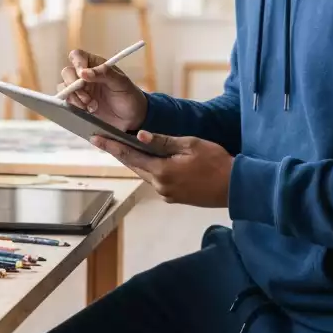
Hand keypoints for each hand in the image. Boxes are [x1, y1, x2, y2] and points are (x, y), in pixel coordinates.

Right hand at [58, 48, 147, 132]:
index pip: (78, 56)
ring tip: (91, 105)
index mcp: (96, 65)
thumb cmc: (129, 96)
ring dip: (74, 97)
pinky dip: (74, 106)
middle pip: (67, 72)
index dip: (77, 63)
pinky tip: (88, 110)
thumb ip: (104, 74)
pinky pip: (67, 101)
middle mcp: (85, 76)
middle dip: (73, 85)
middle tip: (86, 97)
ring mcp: (81, 90)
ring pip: (64, 88)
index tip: (82, 75)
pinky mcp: (78, 104)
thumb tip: (83, 72)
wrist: (132, 118)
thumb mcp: (121, 83)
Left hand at [90, 131, 232, 207]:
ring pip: (146, 173)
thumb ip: (162, 141)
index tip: (96, 138)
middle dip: (120, 153)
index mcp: (162, 171)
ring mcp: (167, 194)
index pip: (131, 156)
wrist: (236, 187)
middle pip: (135, 166)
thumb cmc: (216, 162)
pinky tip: (151, 160)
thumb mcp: (190, 144)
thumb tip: (139, 135)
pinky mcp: (174, 197)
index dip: (112, 146)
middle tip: (104, 139)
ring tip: (124, 147)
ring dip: (136, 161)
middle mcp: (160, 186)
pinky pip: (157, 180)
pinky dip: (151, 169)